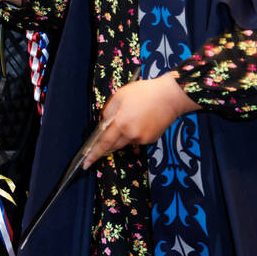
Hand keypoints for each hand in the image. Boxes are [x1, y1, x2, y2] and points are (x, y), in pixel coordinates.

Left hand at [82, 73, 199, 168]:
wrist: (170, 97)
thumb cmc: (144, 92)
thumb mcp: (121, 95)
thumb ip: (109, 110)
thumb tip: (104, 123)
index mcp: (121, 122)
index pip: (104, 142)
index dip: (94, 153)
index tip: (86, 163)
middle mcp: (131, 134)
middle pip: (113, 146)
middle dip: (105, 147)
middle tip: (99, 146)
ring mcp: (142, 139)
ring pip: (126, 142)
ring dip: (122, 135)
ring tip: (131, 117)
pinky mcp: (151, 139)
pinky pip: (137, 139)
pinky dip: (135, 133)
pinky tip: (142, 120)